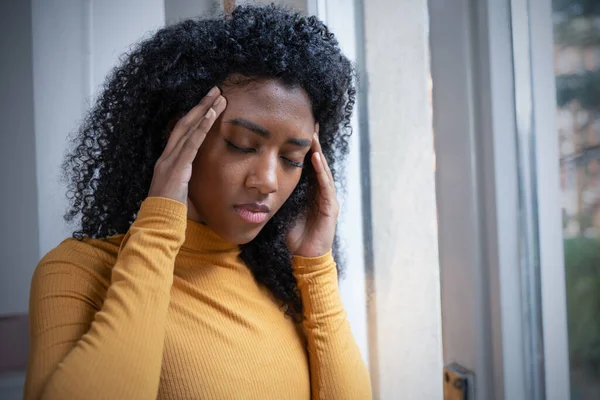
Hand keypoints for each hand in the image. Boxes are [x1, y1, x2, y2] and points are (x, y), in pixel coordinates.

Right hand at [148, 87, 225, 203]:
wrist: (159, 221)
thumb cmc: (171, 210)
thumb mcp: (182, 189)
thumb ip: (188, 178)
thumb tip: (200, 177)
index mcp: (168, 160)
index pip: (182, 132)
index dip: (195, 116)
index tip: (208, 103)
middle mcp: (167, 155)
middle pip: (184, 123)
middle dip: (201, 105)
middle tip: (216, 90)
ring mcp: (170, 160)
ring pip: (188, 128)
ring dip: (205, 111)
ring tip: (219, 97)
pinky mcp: (176, 167)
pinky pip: (191, 143)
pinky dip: (202, 127)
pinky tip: (212, 115)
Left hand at [287, 134, 338, 257]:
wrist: (303, 257)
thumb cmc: (293, 234)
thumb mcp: (283, 209)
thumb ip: (278, 195)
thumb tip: (258, 181)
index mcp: (310, 192)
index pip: (307, 166)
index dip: (304, 149)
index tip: (298, 131)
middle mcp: (321, 193)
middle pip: (318, 164)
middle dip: (314, 145)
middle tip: (310, 124)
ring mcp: (328, 199)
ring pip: (323, 171)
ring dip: (318, 153)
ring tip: (313, 136)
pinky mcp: (330, 208)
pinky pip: (326, 186)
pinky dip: (321, 172)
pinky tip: (317, 159)